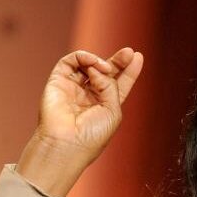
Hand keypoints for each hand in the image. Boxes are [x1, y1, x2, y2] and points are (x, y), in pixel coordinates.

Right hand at [18, 48, 143, 196]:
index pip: (118, 84)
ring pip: (88, 64)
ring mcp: (73, 88)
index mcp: (105, 106)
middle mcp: (88, 96)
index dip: (129, 70)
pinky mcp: (57, 81)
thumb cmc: (92, 135)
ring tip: (106, 68)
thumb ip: (111, 85)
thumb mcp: (113, 110)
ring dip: (100, 62)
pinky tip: (94, 65)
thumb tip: (98, 67)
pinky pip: (71, 61)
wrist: (67, 143)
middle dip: (117, 60)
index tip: (138, 56)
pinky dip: (84, 57)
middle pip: (105, 71)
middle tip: (129, 52)